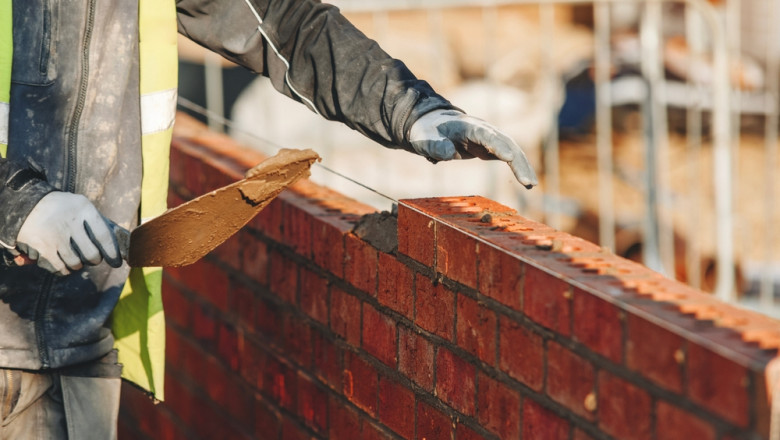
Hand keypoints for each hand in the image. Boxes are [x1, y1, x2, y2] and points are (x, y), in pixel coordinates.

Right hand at [16, 192, 121, 275]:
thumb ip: (95, 222)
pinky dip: (63, 269)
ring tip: (75, 257)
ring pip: (75, 263)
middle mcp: (70, 222)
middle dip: (94, 260)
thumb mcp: (79, 205)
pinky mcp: (42, 247)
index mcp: (83, 208)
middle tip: (93, 259)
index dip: (112, 252)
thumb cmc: (60, 207)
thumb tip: (116, 247)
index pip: (104, 236)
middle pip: (91, 254)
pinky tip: (64, 264)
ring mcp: (55, 236)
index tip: (116, 262)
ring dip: (77, 264)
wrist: (24, 204)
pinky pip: (59, 268)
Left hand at [409, 109, 537, 188]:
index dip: (498, 145)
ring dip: (523, 167)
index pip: (486, 135)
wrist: (433, 125)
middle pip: (506, 143)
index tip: (509, 158)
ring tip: (531, 185)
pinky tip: (528, 183)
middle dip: (518, 162)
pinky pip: (510, 157)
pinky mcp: (492, 147)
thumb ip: (435, 146)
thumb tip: (448, 153)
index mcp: (468, 127)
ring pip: (512, 150)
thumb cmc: (428, 133)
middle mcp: (484, 130)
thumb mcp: (425, 140)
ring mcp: (490, 138)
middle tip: (527, 181)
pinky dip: (519, 168)